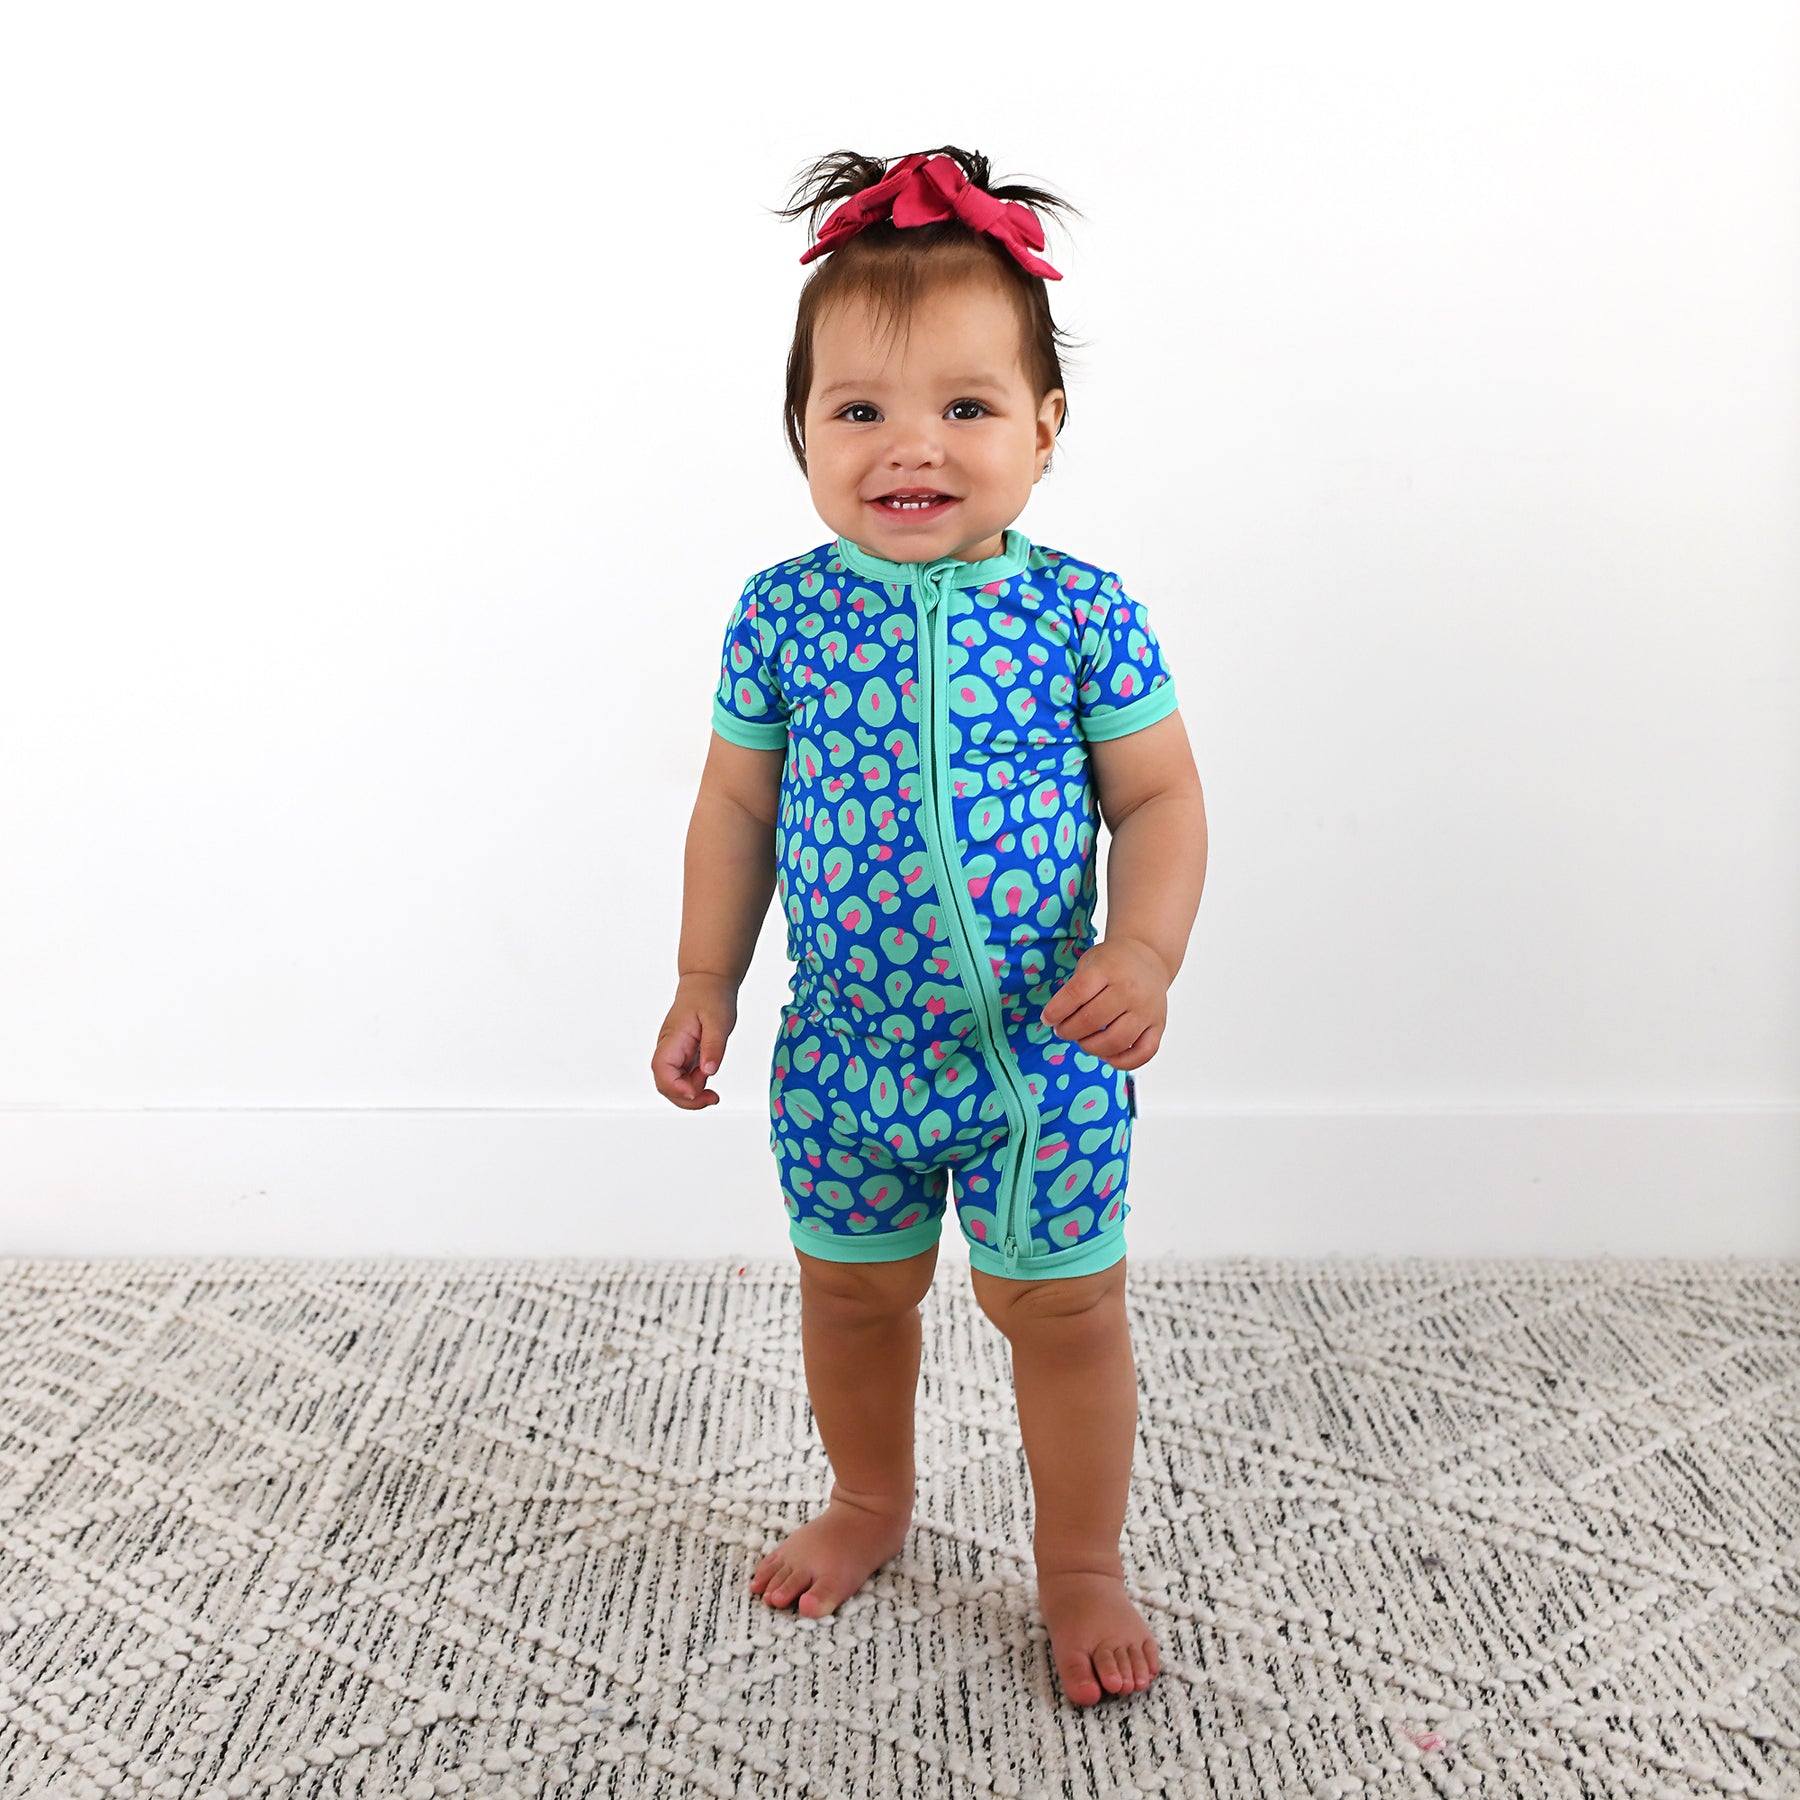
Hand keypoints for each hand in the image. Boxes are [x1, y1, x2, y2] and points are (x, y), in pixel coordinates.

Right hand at [653, 974, 738, 1109]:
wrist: (707, 983)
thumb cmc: (710, 997)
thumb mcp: (718, 1020)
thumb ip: (713, 1046)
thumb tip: (709, 1071)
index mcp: (673, 1039)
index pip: (662, 1070)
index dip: (676, 1087)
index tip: (697, 1092)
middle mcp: (669, 1049)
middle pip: (665, 1084)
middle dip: (686, 1098)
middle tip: (712, 1098)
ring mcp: (675, 1054)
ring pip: (674, 1085)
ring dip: (691, 1094)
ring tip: (713, 1092)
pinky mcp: (683, 1056)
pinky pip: (683, 1078)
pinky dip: (695, 1086)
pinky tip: (709, 1080)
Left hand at [1039, 937, 1169, 1070]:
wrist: (1149, 956)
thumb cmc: (1113, 963)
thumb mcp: (1089, 963)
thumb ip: (1074, 989)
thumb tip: (1055, 1022)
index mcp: (1108, 969)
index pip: (1077, 993)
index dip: (1057, 1010)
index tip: (1048, 1018)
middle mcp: (1130, 990)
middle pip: (1093, 1020)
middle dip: (1069, 1031)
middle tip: (1062, 1030)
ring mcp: (1147, 1010)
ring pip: (1116, 1041)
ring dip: (1091, 1047)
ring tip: (1083, 1041)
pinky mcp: (1158, 1026)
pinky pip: (1143, 1053)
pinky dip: (1122, 1062)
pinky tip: (1107, 1055)